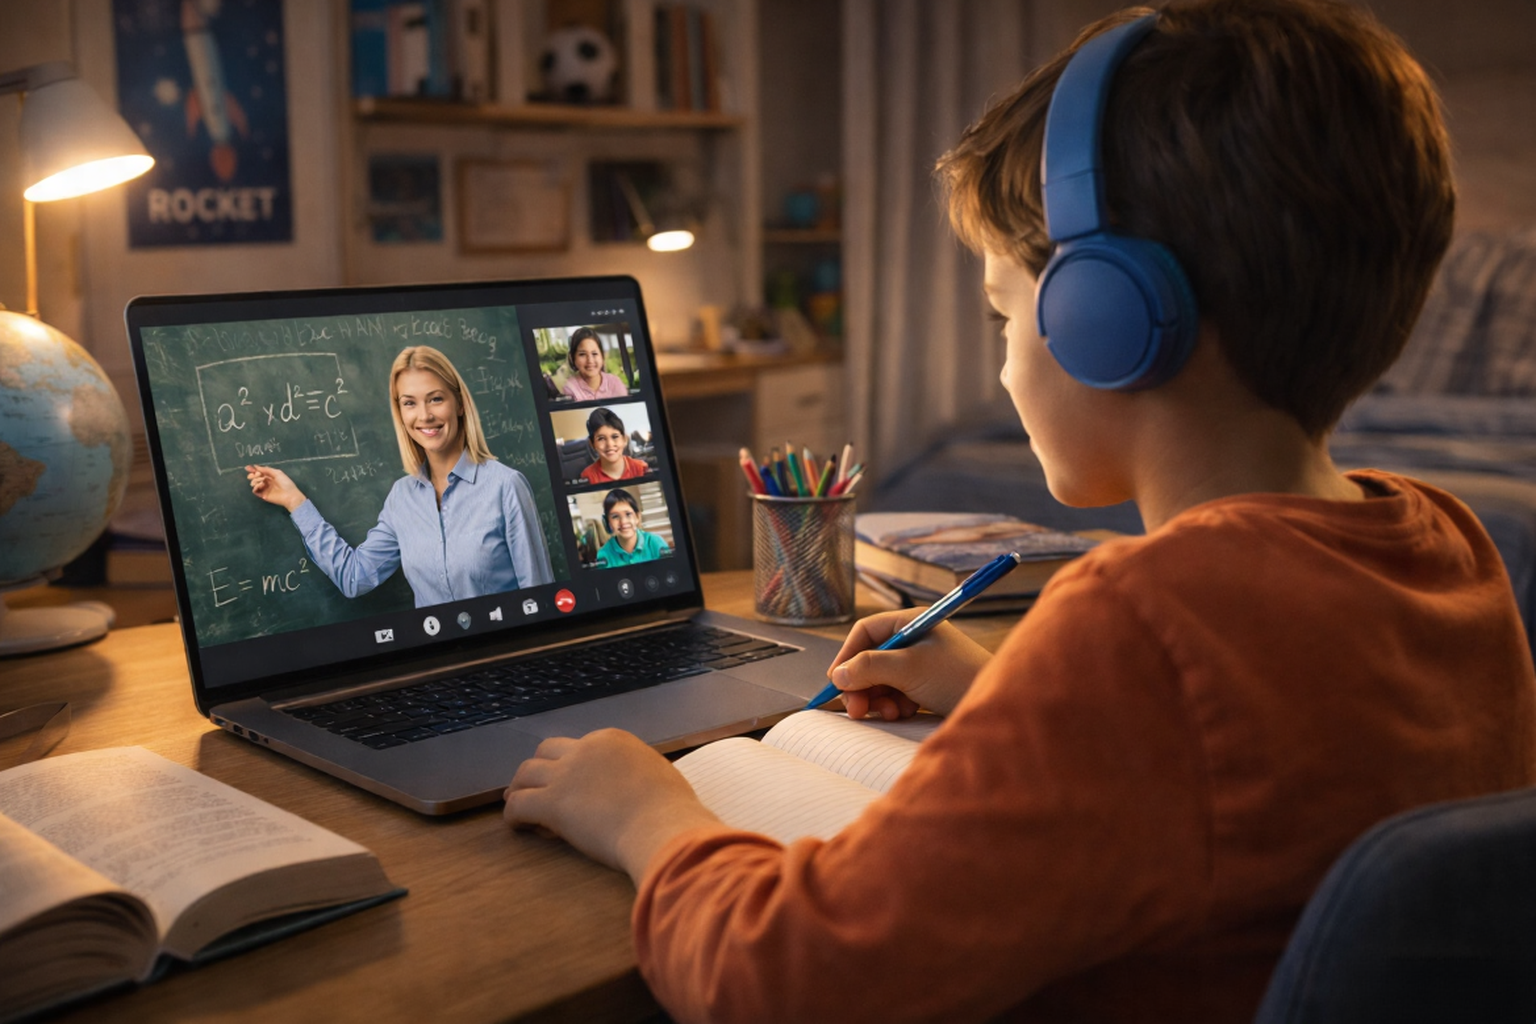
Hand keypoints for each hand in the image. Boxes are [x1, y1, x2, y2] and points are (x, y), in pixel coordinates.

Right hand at [245, 464, 306, 511]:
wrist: (289, 495)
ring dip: (256, 480)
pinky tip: (261, 485)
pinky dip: (256, 487)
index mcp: (271, 476)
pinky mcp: (263, 495)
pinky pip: (255, 490)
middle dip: (253, 475)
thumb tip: (256, 466)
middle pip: (255, 477)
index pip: (260, 472)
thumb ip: (266, 469)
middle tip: (254, 475)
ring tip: (262, 481)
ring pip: (254, 483)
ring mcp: (264, 489)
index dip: (254, 470)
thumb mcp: (277, 473)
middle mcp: (267, 482)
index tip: (247, 468)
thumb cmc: (285, 483)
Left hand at [504, 729, 721, 880]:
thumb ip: (637, 774)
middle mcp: (584, 749)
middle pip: (545, 751)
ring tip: (519, 806)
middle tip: (534, 789)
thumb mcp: (657, 775)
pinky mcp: (552, 803)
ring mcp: (566, 774)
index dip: (570, 767)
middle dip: (538, 769)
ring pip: (525, 773)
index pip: (577, 747)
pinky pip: (518, 804)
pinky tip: (518, 826)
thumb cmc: (670, 809)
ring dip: (519, 788)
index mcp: (611, 740)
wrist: (662, 825)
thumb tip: (637, 787)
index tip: (571, 787)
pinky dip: (514, 815)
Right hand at [826, 610, 992, 718]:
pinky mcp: (926, 686)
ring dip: (877, 699)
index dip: (847, 656)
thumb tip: (839, 674)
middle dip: (861, 684)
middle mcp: (914, 640)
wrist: (999, 705)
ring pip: (880, 680)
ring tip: (888, 713)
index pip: (865, 632)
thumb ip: (870, 667)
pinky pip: (895, 694)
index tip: (837, 682)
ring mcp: (920, 663)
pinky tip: (903, 714)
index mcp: (911, 623)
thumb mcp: (909, 669)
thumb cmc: (958, 677)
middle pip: (869, 658)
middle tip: (856, 710)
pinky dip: (893, 706)